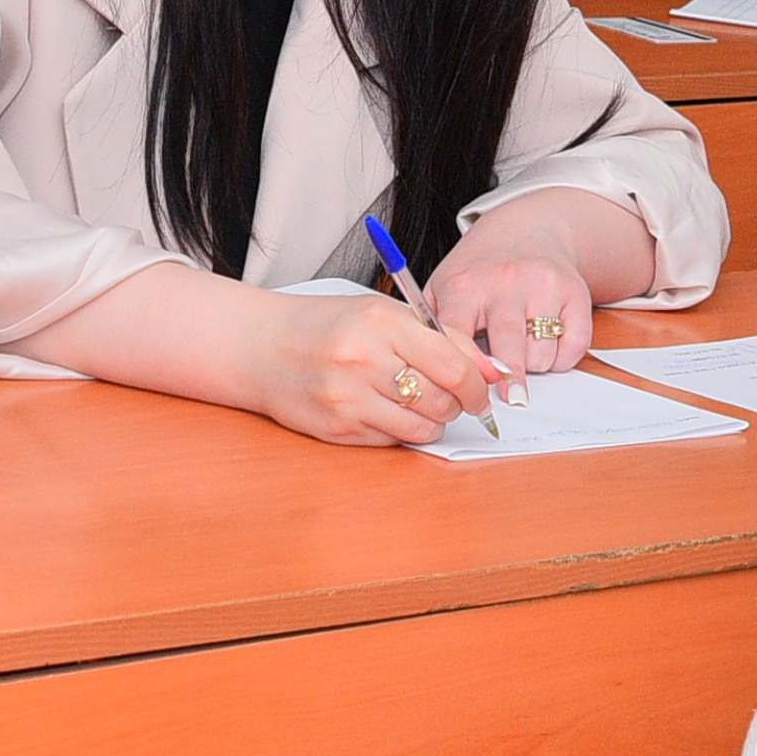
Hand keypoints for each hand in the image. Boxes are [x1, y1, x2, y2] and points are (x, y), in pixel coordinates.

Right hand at [240, 290, 494, 447]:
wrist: (261, 346)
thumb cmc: (328, 325)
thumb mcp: (385, 314)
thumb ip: (444, 339)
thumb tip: (495, 371)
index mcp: (382, 322)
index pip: (454, 368)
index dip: (479, 387)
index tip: (483, 392)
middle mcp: (364, 360)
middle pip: (442, 401)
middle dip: (455, 404)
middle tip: (446, 395)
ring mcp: (348, 398)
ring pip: (422, 428)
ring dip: (430, 420)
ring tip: (413, 401)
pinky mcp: (337, 429)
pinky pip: (393, 441)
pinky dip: (399, 430)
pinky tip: (381, 409)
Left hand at [419, 202, 596, 384]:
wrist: (530, 228)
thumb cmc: (482, 269)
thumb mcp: (443, 287)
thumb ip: (432, 328)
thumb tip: (430, 371)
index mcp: (464, 286)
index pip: (458, 341)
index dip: (462, 373)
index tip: (466, 393)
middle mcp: (506, 283)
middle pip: (508, 354)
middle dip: (506, 383)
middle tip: (506, 395)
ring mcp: (543, 286)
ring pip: (541, 358)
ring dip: (533, 365)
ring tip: (521, 346)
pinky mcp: (575, 293)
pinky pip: (573, 349)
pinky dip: (561, 357)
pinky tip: (547, 342)